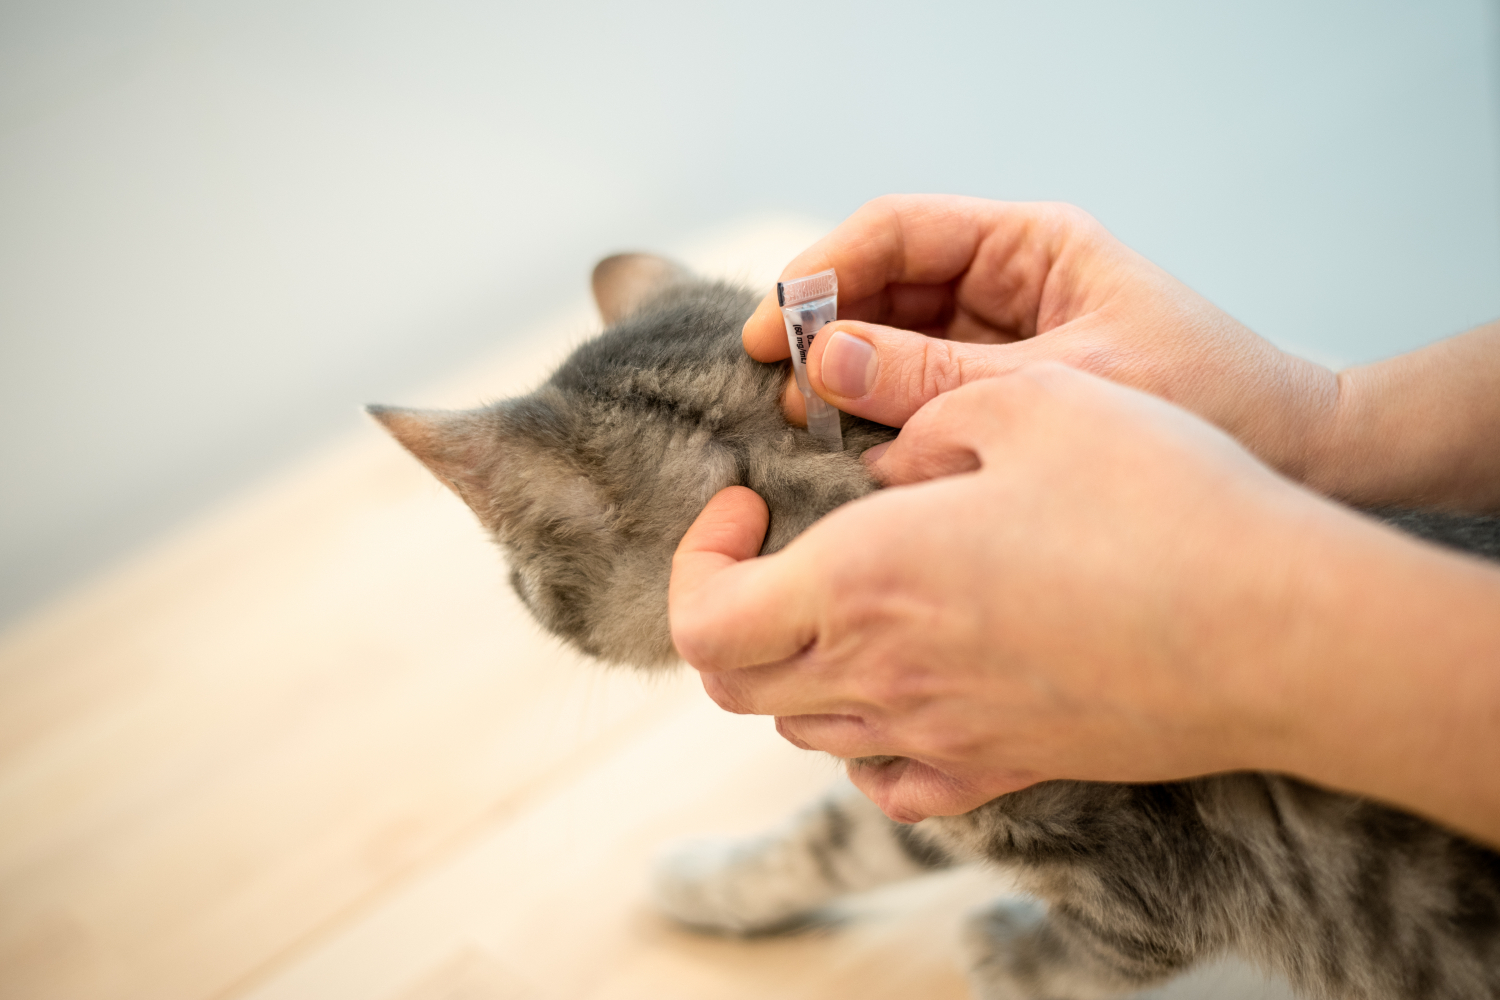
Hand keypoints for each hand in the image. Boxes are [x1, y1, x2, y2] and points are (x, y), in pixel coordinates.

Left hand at [670, 364, 1329, 823]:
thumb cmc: (1158, 500)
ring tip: (843, 592)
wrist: (1279, 628)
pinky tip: (902, 684)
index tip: (745, 499)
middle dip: (726, 606)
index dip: (696, 557)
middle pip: (735, 683)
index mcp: (866, 580)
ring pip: (803, 730)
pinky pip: (892, 783)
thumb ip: (920, 415)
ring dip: (790, 660)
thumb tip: (877, 458)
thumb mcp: (1028, 402)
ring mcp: (945, 735)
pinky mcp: (1007, 767)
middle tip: (773, 543)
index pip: (704, 617)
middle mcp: (887, 675)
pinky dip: (862, 740)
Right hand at [755, 195, 1339, 482]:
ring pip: (890, 345)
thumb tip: (827, 362)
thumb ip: (941, 376)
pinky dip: (880, 421)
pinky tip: (853, 453)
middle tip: (782, 392)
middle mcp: (1006, 285)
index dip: (824, 272)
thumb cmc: (1210, 399)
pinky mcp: (999, 401)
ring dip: (845, 382)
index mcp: (1030, 245)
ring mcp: (999, 344)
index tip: (776, 328)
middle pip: (882, 288)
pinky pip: (918, 396)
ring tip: (809, 429)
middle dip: (826, 333)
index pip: (898, 232)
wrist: (1299, 459)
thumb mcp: (1066, 383)